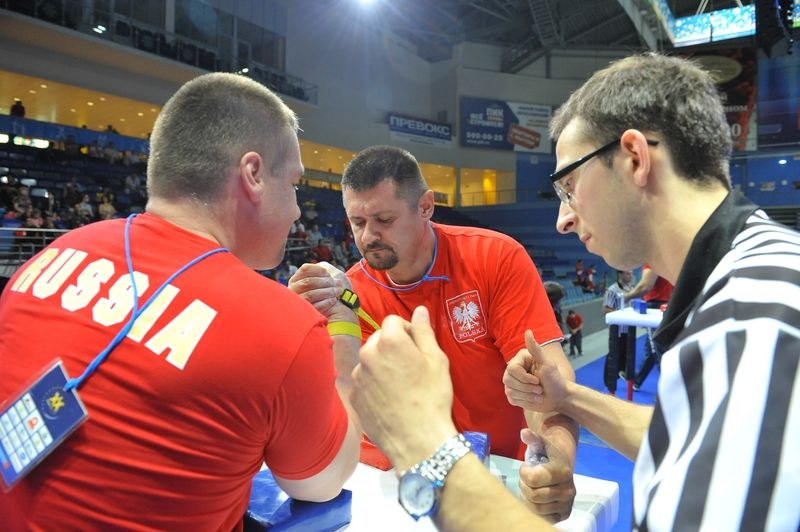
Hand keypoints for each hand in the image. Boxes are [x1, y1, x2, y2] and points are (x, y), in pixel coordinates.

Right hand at [288, 262, 353, 320]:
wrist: (331, 312)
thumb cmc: (327, 291)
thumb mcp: (324, 277)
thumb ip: (323, 270)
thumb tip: (326, 270)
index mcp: (296, 279)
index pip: (305, 269)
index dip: (319, 270)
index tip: (329, 274)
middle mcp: (293, 290)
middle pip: (308, 282)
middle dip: (326, 282)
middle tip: (338, 283)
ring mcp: (298, 302)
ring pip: (310, 294)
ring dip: (327, 292)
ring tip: (338, 291)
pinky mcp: (304, 313)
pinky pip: (313, 307)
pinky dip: (325, 302)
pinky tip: (333, 300)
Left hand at [350, 306, 456, 471]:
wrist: (417, 440)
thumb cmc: (432, 398)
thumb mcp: (436, 360)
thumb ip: (424, 331)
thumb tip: (420, 310)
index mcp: (389, 341)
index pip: (393, 321)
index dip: (408, 330)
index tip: (418, 347)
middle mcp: (368, 354)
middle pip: (380, 339)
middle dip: (393, 346)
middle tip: (411, 366)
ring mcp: (358, 376)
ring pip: (370, 360)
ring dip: (382, 365)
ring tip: (401, 386)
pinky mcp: (354, 396)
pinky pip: (364, 381)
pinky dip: (374, 384)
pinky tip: (391, 399)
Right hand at [503, 330, 566, 412]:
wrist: (559, 397)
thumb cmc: (555, 379)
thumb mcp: (547, 363)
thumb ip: (535, 348)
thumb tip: (528, 331)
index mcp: (520, 360)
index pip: (512, 369)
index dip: (524, 378)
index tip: (538, 380)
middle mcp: (513, 370)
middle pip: (508, 381)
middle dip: (527, 388)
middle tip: (540, 389)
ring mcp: (512, 383)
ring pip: (510, 391)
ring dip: (528, 396)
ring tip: (538, 394)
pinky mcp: (514, 395)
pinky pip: (511, 399)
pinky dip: (525, 401)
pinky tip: (533, 399)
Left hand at [518, 429, 576, 522]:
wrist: (562, 464)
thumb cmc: (546, 452)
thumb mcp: (539, 442)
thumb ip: (532, 438)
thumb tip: (524, 433)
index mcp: (563, 471)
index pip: (533, 479)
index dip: (523, 472)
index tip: (525, 466)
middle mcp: (569, 490)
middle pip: (533, 495)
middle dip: (524, 485)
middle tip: (527, 478)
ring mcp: (568, 504)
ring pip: (536, 508)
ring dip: (528, 497)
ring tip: (531, 486)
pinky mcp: (564, 514)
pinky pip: (542, 517)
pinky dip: (534, 509)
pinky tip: (535, 497)